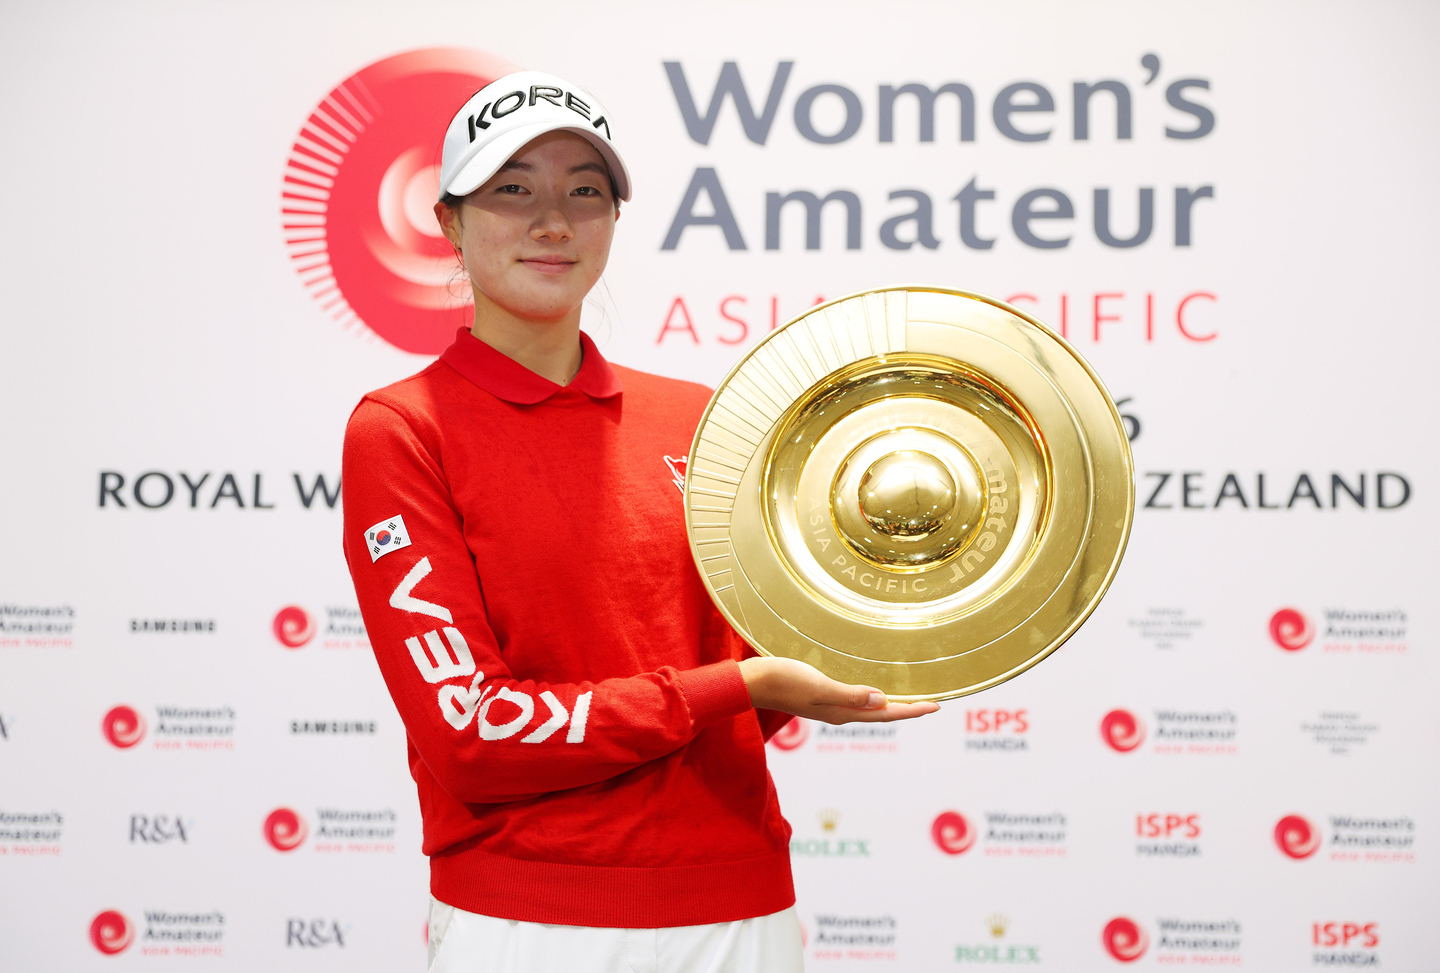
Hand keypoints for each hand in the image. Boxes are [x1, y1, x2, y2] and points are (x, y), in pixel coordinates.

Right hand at [739, 656, 939, 724]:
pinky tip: (873, 689)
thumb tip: (881, 700)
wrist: (753, 681)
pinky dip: (871, 696)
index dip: (912, 710)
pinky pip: (855, 699)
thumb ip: (849, 695)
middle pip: (882, 714)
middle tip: (932, 704)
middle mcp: (839, 712)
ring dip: (891, 704)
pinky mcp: (821, 694)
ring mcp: (830, 704)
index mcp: (842, 712)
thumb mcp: (818, 686)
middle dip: (908, 709)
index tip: (937, 706)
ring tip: (910, 698)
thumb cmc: (783, 680)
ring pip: (869, 708)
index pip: (886, 714)